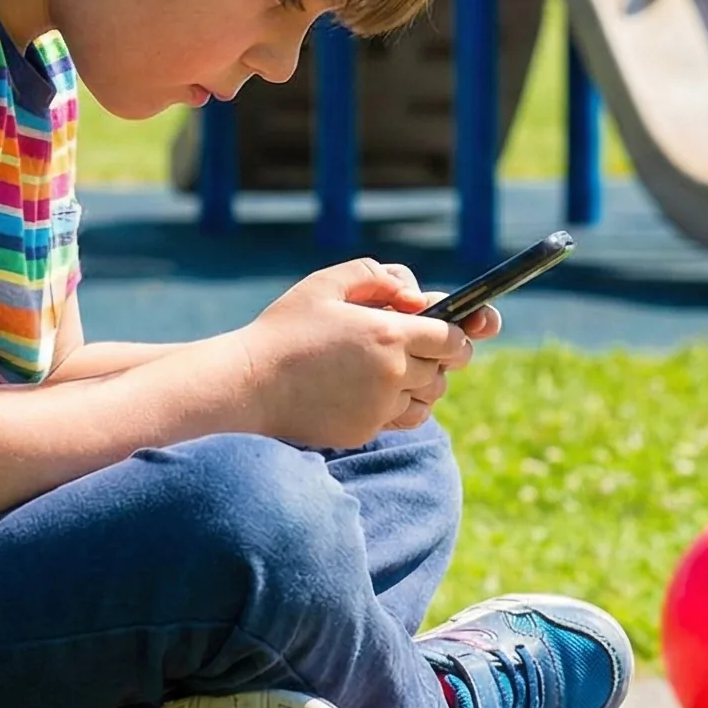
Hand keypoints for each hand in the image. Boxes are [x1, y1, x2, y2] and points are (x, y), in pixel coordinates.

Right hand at [229, 259, 488, 449]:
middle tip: (410, 347)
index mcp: (389, 333)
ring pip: (426, 400)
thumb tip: (416, 294)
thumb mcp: (326, 284)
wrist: (247, 386)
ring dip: (418, 386)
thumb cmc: (284, 330)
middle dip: (436, 359)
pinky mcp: (364, 431)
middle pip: (443, 372)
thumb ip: (377, 276)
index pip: (454, 339)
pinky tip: (367, 392)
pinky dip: (395, 407)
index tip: (452, 333)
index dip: (460, 335)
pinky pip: (399, 420)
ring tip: (385, 370)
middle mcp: (392, 374)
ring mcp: (379, 408)